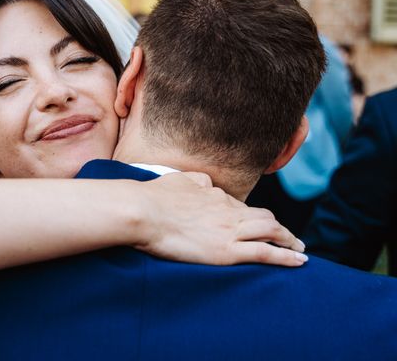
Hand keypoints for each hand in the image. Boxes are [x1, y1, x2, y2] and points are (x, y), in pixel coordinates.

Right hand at [134, 172, 306, 266]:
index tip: (260, 226)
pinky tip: (299, 261)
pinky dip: (286, 256)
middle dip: (281, 228)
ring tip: (300, 250)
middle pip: (265, 218)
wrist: (143, 211)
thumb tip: (207, 185)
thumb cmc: (154, 197)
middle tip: (291, 238)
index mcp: (215, 196)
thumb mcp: (179, 180)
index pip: (243, 207)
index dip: (255, 218)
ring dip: (290, 241)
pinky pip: (265, 253)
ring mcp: (229, 230)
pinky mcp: (227, 251)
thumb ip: (197, 182)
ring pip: (272, 232)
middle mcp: (228, 211)